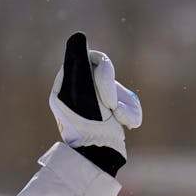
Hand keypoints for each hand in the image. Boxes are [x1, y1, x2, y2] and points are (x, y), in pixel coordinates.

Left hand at [49, 33, 141, 171]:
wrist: (100, 158)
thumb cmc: (88, 126)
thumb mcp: (81, 90)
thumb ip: (79, 62)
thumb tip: (78, 36)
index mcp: (65, 88)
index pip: (90, 61)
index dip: (104, 72)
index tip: (105, 93)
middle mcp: (79, 96)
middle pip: (108, 75)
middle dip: (114, 91)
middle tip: (111, 109)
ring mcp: (96, 107)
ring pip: (121, 91)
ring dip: (125, 106)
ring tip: (119, 121)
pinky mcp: (111, 118)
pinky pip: (129, 105)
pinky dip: (130, 115)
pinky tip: (126, 126)